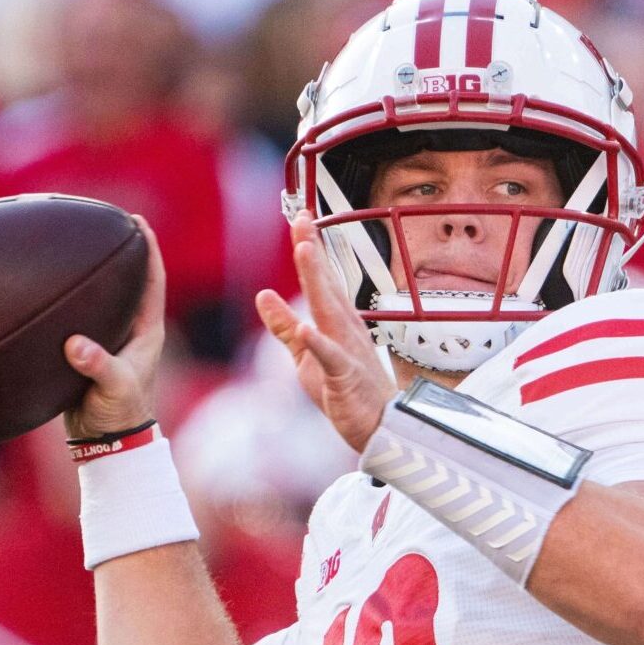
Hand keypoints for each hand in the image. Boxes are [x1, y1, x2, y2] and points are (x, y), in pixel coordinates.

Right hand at [63, 219, 166, 438]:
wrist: (106, 442)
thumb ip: (97, 365)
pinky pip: (81, 317)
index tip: (138, 223)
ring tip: (74, 246)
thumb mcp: (112, 388)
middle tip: (102, 222)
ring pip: (104, 299)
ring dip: (94, 275)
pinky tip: (50, 287)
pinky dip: (70, 301)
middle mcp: (131, 331)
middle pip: (129, 282)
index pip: (153, 281)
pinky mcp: (89, 352)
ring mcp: (110, 340)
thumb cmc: (119, 415)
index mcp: (146, 332)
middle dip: (120, 253)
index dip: (149, 250)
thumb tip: (75, 345)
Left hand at [256, 214, 395, 453]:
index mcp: (336, 322)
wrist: (381, 428)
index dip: (309, 248)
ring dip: (318, 282)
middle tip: (301, 218)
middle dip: (312, 252)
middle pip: (325, 285)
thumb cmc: (346, 391)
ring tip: (304, 252)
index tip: (299, 216)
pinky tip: (306, 329)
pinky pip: (331, 359)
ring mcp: (348, 351)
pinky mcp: (346, 378)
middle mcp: (345, 329)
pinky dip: (319, 344)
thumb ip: (282, 326)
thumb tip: (262, 295)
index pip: (321, 280)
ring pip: (329, 312)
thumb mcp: (304, 356)